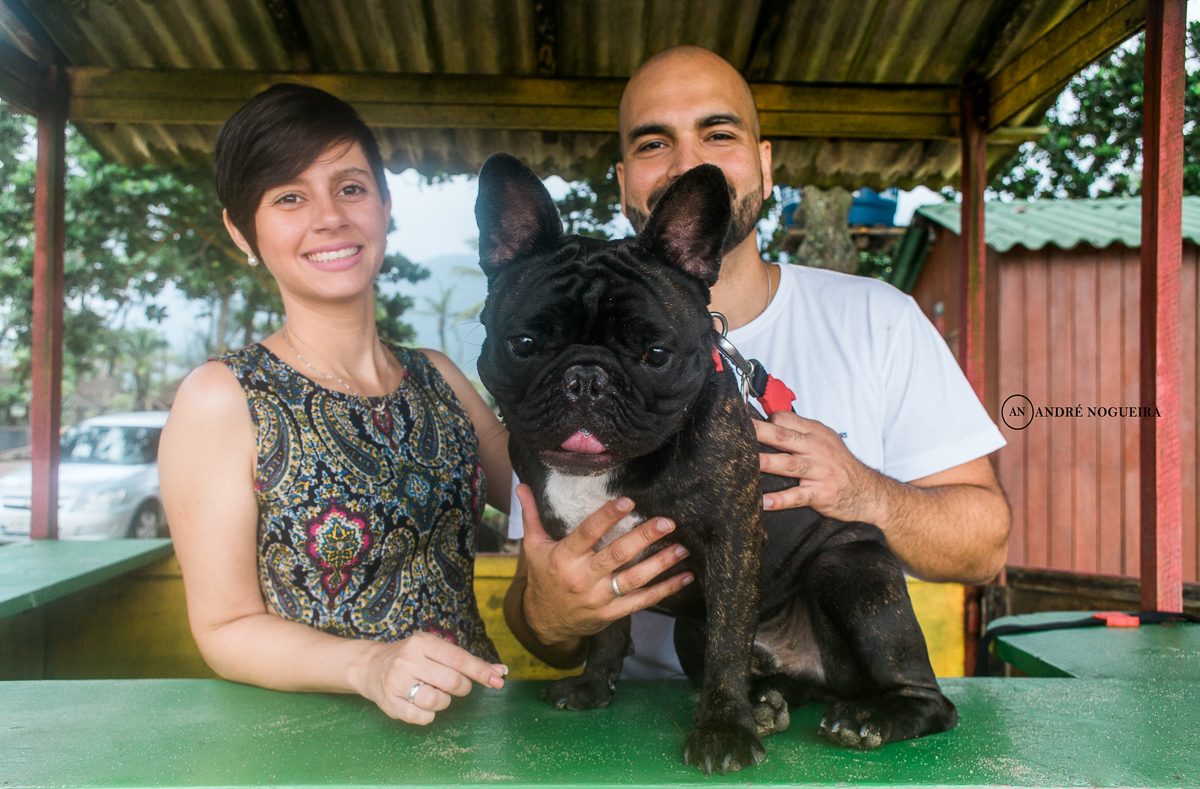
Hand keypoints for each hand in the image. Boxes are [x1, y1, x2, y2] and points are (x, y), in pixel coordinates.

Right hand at [354, 631, 506, 723]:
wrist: (371, 666)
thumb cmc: (413, 657)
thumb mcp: (436, 650)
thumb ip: (467, 661)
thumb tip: (501, 671)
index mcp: (422, 643)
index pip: (459, 659)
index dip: (481, 671)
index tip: (498, 680)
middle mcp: (408, 660)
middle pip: (452, 682)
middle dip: (462, 687)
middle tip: (457, 685)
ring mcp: (396, 683)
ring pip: (438, 701)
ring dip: (445, 701)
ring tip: (436, 693)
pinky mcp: (389, 703)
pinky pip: (423, 718)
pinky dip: (429, 715)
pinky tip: (422, 704)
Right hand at [517, 484, 693, 645]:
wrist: (544, 622)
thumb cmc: (542, 578)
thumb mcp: (533, 547)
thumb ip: (532, 515)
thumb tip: (522, 485)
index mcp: (564, 557)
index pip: (587, 533)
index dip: (607, 517)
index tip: (628, 502)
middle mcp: (582, 577)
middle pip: (616, 555)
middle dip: (643, 537)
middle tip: (666, 522)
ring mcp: (598, 598)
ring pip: (633, 579)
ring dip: (660, 564)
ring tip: (681, 548)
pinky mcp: (611, 613)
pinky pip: (641, 601)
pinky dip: (665, 590)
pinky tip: (684, 577)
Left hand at [755, 411, 882, 523]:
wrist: (868, 490)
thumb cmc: (839, 464)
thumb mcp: (825, 440)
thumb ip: (801, 431)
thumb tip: (771, 421)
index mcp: (815, 433)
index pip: (787, 420)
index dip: (767, 420)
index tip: (746, 422)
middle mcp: (817, 449)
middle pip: (783, 437)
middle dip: (760, 433)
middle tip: (738, 431)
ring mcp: (819, 472)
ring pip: (788, 464)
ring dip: (766, 463)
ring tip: (746, 464)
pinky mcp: (820, 494)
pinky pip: (797, 497)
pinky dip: (780, 500)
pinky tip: (764, 502)